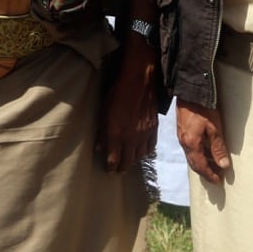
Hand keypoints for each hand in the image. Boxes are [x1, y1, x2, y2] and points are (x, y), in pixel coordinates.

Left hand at [96, 43, 157, 171]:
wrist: (140, 81)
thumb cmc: (117, 93)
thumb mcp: (104, 111)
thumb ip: (102, 132)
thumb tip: (99, 149)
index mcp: (116, 134)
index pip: (113, 160)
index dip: (111, 168)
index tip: (109, 171)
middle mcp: (131, 138)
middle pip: (127, 161)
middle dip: (122, 168)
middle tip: (118, 170)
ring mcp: (144, 135)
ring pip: (140, 156)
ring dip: (133, 161)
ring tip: (129, 162)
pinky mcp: (154, 129)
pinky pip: (151, 147)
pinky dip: (145, 152)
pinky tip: (142, 152)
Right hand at [178, 99, 229, 184]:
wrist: (189, 92)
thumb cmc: (203, 109)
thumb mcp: (214, 128)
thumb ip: (218, 147)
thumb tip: (224, 165)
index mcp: (191, 144)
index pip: (201, 166)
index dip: (210, 175)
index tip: (218, 181)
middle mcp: (184, 143)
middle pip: (194, 163)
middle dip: (205, 172)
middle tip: (216, 177)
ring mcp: (181, 137)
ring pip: (191, 156)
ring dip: (202, 163)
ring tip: (213, 165)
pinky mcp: (182, 130)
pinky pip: (190, 149)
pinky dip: (198, 154)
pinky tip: (205, 152)